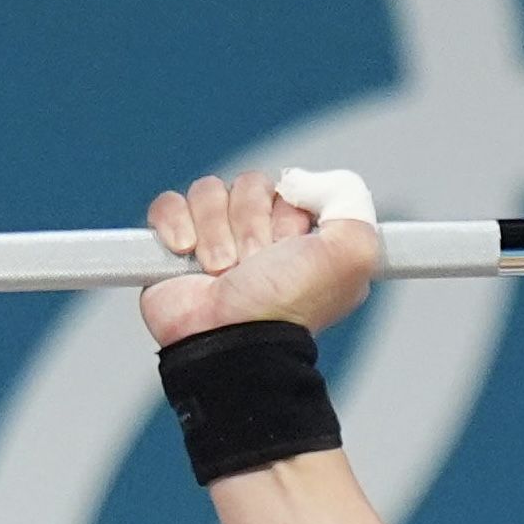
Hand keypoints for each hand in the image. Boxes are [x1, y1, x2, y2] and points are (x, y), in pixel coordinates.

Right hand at [139, 169, 380, 344]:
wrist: (231, 341)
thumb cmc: (287, 307)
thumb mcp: (355, 253)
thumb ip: (350, 201)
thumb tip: (305, 181)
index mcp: (301, 239)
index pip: (289, 186)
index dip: (288, 213)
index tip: (291, 247)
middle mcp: (260, 239)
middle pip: (249, 184)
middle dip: (250, 223)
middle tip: (252, 264)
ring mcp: (214, 241)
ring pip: (208, 191)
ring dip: (215, 231)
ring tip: (221, 271)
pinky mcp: (173, 247)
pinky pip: (168, 204)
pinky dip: (175, 224)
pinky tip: (186, 254)